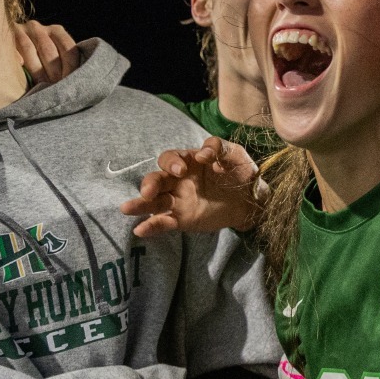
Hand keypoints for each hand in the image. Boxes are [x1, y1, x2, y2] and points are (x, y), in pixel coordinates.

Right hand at [14, 21, 82, 86]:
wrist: (11, 43)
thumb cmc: (40, 57)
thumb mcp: (55, 55)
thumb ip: (64, 62)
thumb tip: (76, 81)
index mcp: (56, 30)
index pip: (68, 48)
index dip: (70, 67)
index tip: (70, 83)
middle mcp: (38, 28)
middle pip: (48, 50)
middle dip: (54, 72)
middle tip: (56, 88)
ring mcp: (20, 30)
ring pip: (29, 50)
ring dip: (37, 71)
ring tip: (42, 86)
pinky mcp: (5, 37)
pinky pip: (11, 47)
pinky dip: (16, 56)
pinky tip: (21, 67)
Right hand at [121, 138, 265, 237]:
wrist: (252, 199)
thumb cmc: (240, 171)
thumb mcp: (234, 154)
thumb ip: (218, 148)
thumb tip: (203, 154)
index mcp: (187, 162)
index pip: (170, 159)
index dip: (171, 162)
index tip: (181, 170)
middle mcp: (177, 181)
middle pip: (157, 179)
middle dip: (150, 184)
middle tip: (149, 191)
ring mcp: (178, 201)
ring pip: (154, 202)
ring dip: (141, 205)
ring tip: (127, 208)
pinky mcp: (182, 219)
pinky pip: (164, 222)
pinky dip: (152, 226)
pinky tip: (140, 230)